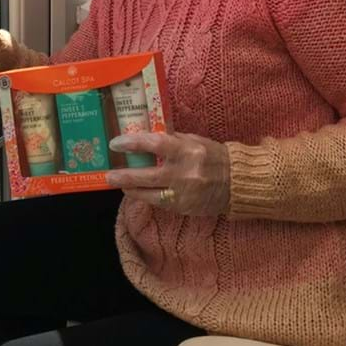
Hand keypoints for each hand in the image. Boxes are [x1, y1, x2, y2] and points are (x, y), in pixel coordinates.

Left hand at [104, 131, 230, 216]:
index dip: (131, 144)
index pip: (153, 144)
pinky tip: (138, 193)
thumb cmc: (213, 155)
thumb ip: (170, 140)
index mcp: (186, 150)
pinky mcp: (184, 208)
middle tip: (108, 175)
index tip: (115, 143)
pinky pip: (160, 204)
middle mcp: (184, 173)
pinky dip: (148, 198)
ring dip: (131, 190)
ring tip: (120, 185)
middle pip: (146, 176)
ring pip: (149, 195)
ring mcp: (183, 193)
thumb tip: (144, 137)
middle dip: (124, 176)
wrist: (237, 182)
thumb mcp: (193, 141)